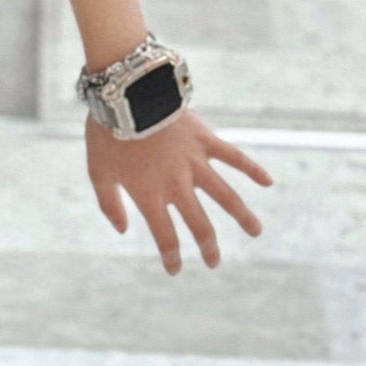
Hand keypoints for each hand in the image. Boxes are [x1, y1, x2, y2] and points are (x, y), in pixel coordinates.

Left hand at [85, 106, 272, 273]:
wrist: (124, 95)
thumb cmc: (106, 133)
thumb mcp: (98, 172)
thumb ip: (110, 204)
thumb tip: (123, 230)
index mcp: (150, 195)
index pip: (165, 237)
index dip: (171, 256)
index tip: (174, 270)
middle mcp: (177, 185)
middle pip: (199, 224)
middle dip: (208, 247)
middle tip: (214, 262)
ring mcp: (194, 162)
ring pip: (226, 195)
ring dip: (243, 216)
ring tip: (256, 231)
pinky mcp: (205, 140)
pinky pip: (234, 157)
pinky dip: (252, 169)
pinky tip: (268, 182)